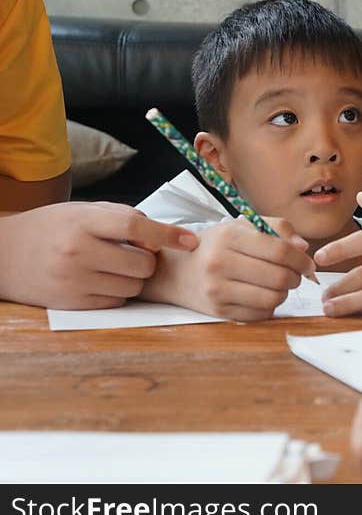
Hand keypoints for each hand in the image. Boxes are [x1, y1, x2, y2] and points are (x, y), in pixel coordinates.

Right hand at [0, 202, 198, 308]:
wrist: (3, 254)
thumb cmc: (51, 228)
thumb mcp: (81, 210)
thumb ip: (121, 217)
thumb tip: (158, 235)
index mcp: (82, 222)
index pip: (135, 227)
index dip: (168, 235)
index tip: (191, 240)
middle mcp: (78, 252)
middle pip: (143, 264)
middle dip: (148, 262)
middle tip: (134, 255)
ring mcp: (75, 280)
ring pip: (134, 287)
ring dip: (134, 279)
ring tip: (113, 267)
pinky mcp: (73, 304)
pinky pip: (117, 302)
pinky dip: (118, 293)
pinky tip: (100, 281)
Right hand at [159, 217, 315, 321]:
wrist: (176, 271)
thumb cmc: (218, 246)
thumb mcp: (242, 227)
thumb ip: (277, 229)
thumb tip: (303, 248)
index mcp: (229, 237)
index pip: (279, 251)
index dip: (301, 260)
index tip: (308, 264)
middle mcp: (220, 263)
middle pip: (279, 277)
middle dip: (296, 278)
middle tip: (296, 275)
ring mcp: (217, 290)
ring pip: (273, 299)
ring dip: (284, 293)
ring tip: (279, 285)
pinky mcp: (219, 312)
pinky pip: (261, 315)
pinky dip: (270, 307)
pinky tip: (263, 296)